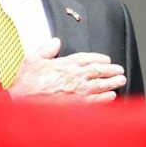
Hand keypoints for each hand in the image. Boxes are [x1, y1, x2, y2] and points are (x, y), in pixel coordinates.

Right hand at [7, 38, 126, 102]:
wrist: (24, 102)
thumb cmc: (27, 82)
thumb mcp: (32, 60)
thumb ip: (46, 49)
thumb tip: (55, 41)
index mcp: (65, 64)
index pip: (87, 58)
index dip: (99, 58)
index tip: (106, 59)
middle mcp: (75, 77)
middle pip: (98, 71)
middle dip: (111, 70)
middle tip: (119, 70)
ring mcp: (79, 91)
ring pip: (101, 85)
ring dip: (113, 82)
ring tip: (120, 80)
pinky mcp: (79, 104)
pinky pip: (98, 100)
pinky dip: (107, 97)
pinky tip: (112, 96)